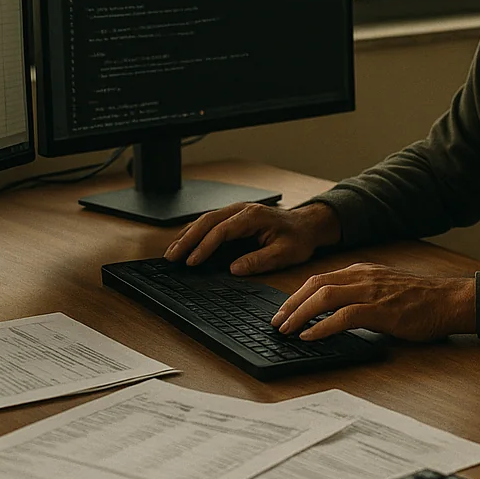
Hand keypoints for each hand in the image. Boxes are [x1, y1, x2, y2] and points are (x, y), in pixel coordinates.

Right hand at [163, 201, 339, 274]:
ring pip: (206, 219)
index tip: (192, 262)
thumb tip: (234, 268)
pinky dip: (195, 232)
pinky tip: (185, 242)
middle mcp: (242, 209)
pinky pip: (211, 221)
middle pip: (207, 221)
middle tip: (172, 257)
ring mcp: (237, 210)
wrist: (308, 225)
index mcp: (253, 217)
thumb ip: (260, 260)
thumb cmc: (298, 239)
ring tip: (172, 252)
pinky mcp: (235, 216)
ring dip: (187, 235)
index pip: (222, 231)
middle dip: (187, 239)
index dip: (204, 247)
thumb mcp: (284, 254)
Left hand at [270, 263, 475, 341]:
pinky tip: (310, 336)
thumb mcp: (385, 290)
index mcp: (362, 272)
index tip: (283, 311)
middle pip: (315, 285)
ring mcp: (371, 292)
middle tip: (276, 322)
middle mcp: (363, 277)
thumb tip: (334, 314)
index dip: (297, 295)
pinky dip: (323, 326)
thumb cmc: (422, 300)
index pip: (320, 279)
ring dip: (300, 314)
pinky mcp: (381, 310)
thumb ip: (361, 295)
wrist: (450, 300)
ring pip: (325, 296)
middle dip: (291, 304)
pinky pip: (344, 316)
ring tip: (287, 330)